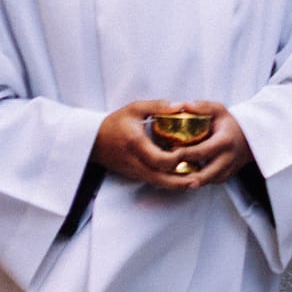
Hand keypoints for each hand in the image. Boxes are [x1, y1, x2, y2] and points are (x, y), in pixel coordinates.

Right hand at [95, 101, 247, 191]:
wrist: (92, 140)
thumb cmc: (115, 122)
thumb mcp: (135, 108)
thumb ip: (158, 106)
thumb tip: (180, 106)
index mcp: (136, 144)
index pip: (160, 160)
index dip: (177, 159)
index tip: (188, 151)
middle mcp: (135, 162)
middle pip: (161, 179)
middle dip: (181, 181)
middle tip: (199, 178)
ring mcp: (133, 171)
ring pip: (157, 183)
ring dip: (175, 185)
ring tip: (194, 182)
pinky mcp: (132, 175)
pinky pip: (151, 181)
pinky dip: (165, 182)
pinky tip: (179, 178)